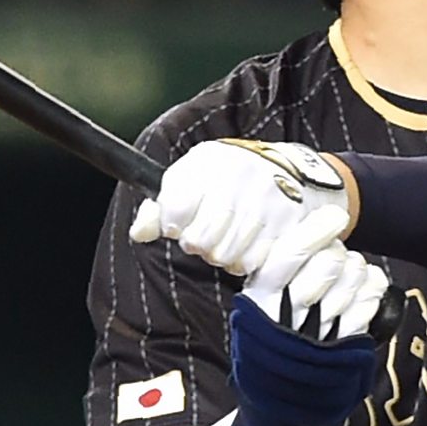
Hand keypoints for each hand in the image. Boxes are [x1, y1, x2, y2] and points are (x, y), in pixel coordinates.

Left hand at [129, 139, 348, 275]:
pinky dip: (248, 260)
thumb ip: (158, 206)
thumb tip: (139, 233)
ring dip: (224, 254)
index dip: (173, 225)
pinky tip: (251, 242)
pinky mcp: (287, 223)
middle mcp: (237, 178)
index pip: (173, 213)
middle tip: (211, 231)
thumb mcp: (190, 179)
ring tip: (232, 235)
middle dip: (199, 244)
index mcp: (208, 163)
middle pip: (198, 242)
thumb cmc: (228, 177)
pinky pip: (253, 262)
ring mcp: (265, 201)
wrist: (285, 167)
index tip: (181, 221)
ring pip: (225, 256)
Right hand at [228, 212, 386, 425]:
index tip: (335, 215)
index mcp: (260, 300)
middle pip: (327, 264)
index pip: (290, 256)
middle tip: (336, 257)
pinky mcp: (344, 347)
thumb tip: (309, 236)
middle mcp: (289, 314)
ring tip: (350, 274)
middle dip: (338, 254)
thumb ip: (274, 278)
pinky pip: (367, 305)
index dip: (316, 232)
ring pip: (350, 280)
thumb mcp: (256, 311)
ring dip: (357, 270)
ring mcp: (319, 332)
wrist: (281, 406)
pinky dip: (372, 288)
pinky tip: (369, 284)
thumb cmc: (268, 347)